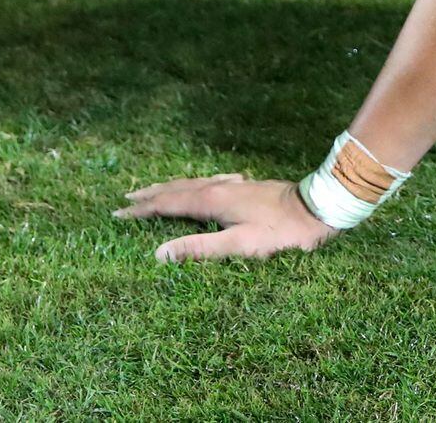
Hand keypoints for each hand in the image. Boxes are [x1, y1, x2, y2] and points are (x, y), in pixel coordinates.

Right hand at [114, 173, 337, 262]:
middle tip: (126, 198)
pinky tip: (202, 185)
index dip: (141, 210)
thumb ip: (199, 248)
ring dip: (170, 187)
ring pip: (194, 183)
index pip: (167, 204)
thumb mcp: (239, 246)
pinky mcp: (247, 187)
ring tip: (154, 190)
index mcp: (212, 201)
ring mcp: (234, 184)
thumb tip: (158, 253)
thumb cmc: (281, 232)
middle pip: (177, 189)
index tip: (117, 214)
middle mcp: (219, 187)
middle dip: (151, 195)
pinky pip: (211, 182)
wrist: (318, 208)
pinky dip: (195, 184)